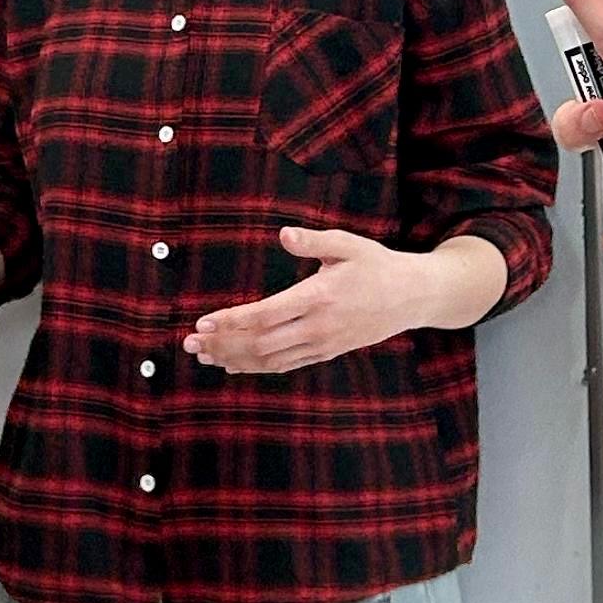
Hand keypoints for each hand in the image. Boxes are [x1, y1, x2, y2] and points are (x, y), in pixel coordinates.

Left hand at [185, 228, 497, 379]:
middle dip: (223, 344)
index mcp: (319, 297)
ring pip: (271, 360)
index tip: (202, 323)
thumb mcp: (348, 244)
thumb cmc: (377, 265)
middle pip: (261, 343)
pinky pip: (286, 365)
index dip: (232, 321)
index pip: (266, 314)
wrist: (412, 297)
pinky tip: (234, 365)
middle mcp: (318, 326)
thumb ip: (314, 241)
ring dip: (235, 359)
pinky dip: (257, 367)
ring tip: (204, 356)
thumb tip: (283, 234)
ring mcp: (323, 344)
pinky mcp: (327, 352)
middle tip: (190, 344)